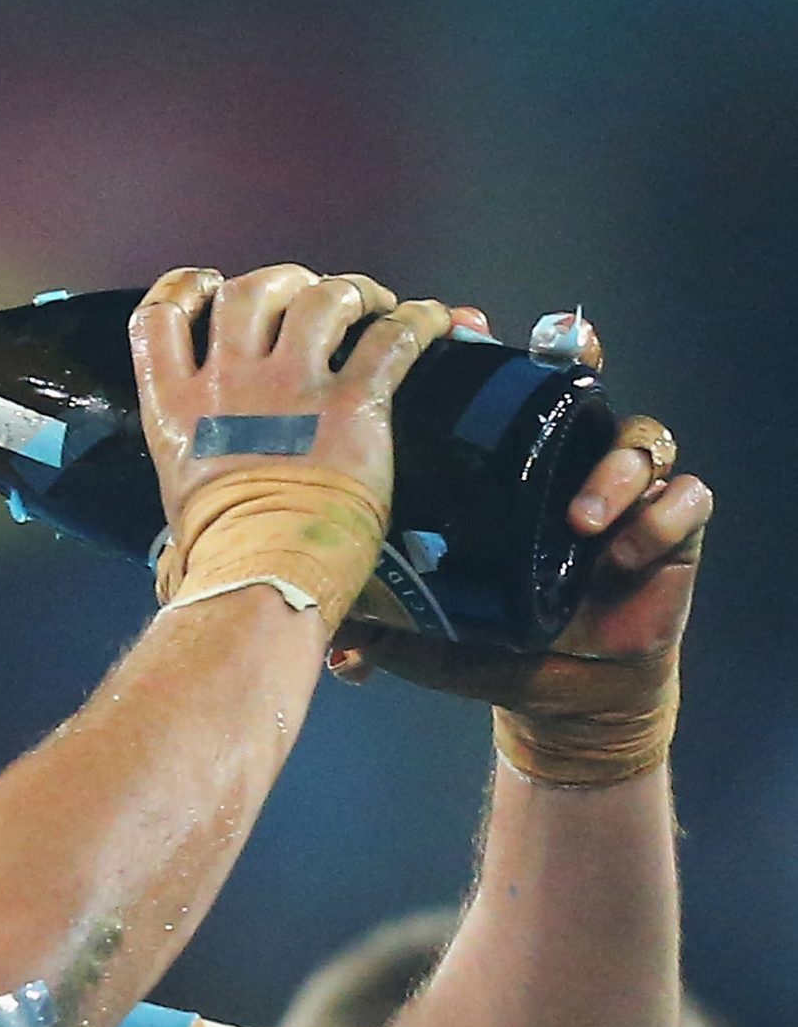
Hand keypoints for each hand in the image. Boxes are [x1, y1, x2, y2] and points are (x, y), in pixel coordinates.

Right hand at [131, 264, 453, 530]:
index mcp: (177, 409)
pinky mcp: (351, 403)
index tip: (210, 288)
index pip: (159, 316)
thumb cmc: (221, 561)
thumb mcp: (180, 509)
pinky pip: (391, 338)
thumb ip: (193, 480)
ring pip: (318, 297)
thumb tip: (189, 532)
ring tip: (369, 303)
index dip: (187, 288)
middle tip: (310, 299)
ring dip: (348, 290)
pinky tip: (432, 321)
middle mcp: (229, 383)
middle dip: (283, 283)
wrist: (262, 578)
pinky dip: (418, 321)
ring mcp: (290, 388)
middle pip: (248, 291)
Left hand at [327, 308, 711, 786]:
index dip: (488, 350)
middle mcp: (565, 465)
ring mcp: (625, 493)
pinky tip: (624, 556)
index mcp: (505, 472)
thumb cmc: (490, 648)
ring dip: (618, 471)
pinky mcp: (672, 531)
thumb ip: (384, 628)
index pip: (500, 389)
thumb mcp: (429, 635)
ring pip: (642, 438)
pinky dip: (660, 520)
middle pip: (581, 382)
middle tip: (568, 350)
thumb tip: (339, 647)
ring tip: (582, 522)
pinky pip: (686, 501)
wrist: (559, 700)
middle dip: (577, 354)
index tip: (464, 326)